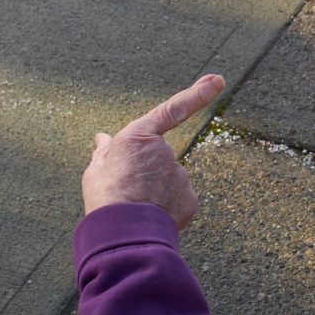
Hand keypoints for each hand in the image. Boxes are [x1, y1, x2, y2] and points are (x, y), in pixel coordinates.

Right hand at [81, 74, 223, 228]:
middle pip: (159, 159)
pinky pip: (178, 200)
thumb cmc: (105, 199)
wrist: (124, 233)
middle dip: (147, 174)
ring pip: (168, 181)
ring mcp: (179, 175)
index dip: (197, 93)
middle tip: (128, 194)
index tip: (218, 80)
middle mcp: (164, 151)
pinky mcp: (189, 198)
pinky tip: (151, 217)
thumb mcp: (96, 170)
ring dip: (156, 192)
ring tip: (136, 209)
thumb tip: (102, 138)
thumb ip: (105, 152)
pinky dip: (167, 207)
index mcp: (139, 136)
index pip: (173, 109)